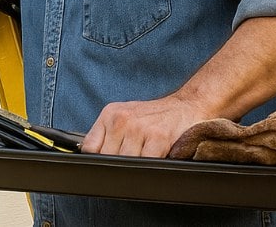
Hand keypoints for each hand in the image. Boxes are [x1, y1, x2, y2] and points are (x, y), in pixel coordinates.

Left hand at [80, 95, 210, 157]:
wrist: (185, 107)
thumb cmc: (153, 116)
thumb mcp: (124, 117)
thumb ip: (108, 135)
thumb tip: (93, 158)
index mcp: (109, 114)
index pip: (90, 147)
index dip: (96, 161)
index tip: (103, 167)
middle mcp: (121, 119)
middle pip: (106, 158)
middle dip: (116, 166)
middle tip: (127, 166)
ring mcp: (139, 128)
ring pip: (124, 163)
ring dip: (133, 169)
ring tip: (142, 162)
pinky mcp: (158, 138)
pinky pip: (145, 163)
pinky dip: (148, 168)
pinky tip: (154, 161)